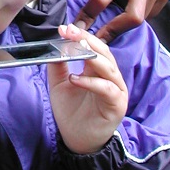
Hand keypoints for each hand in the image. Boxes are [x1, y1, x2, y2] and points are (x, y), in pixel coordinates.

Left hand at [47, 23, 128, 154]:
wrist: (77, 141)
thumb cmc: (71, 113)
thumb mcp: (59, 85)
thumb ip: (59, 66)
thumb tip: (52, 46)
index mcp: (98, 71)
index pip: (94, 47)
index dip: (80, 36)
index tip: (64, 29)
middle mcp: (110, 77)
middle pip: (103, 52)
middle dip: (86, 40)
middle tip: (70, 32)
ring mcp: (116, 90)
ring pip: (108, 67)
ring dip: (91, 56)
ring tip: (74, 49)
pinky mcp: (117, 104)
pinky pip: (106, 89)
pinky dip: (91, 82)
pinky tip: (75, 79)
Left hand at [71, 0, 169, 40]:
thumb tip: (59, 3)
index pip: (101, 0)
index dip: (87, 17)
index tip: (77, 30)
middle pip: (132, 18)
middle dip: (115, 31)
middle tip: (100, 39)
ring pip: (142, 18)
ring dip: (126, 24)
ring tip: (115, 22)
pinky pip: (151, 14)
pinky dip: (139, 16)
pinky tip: (132, 8)